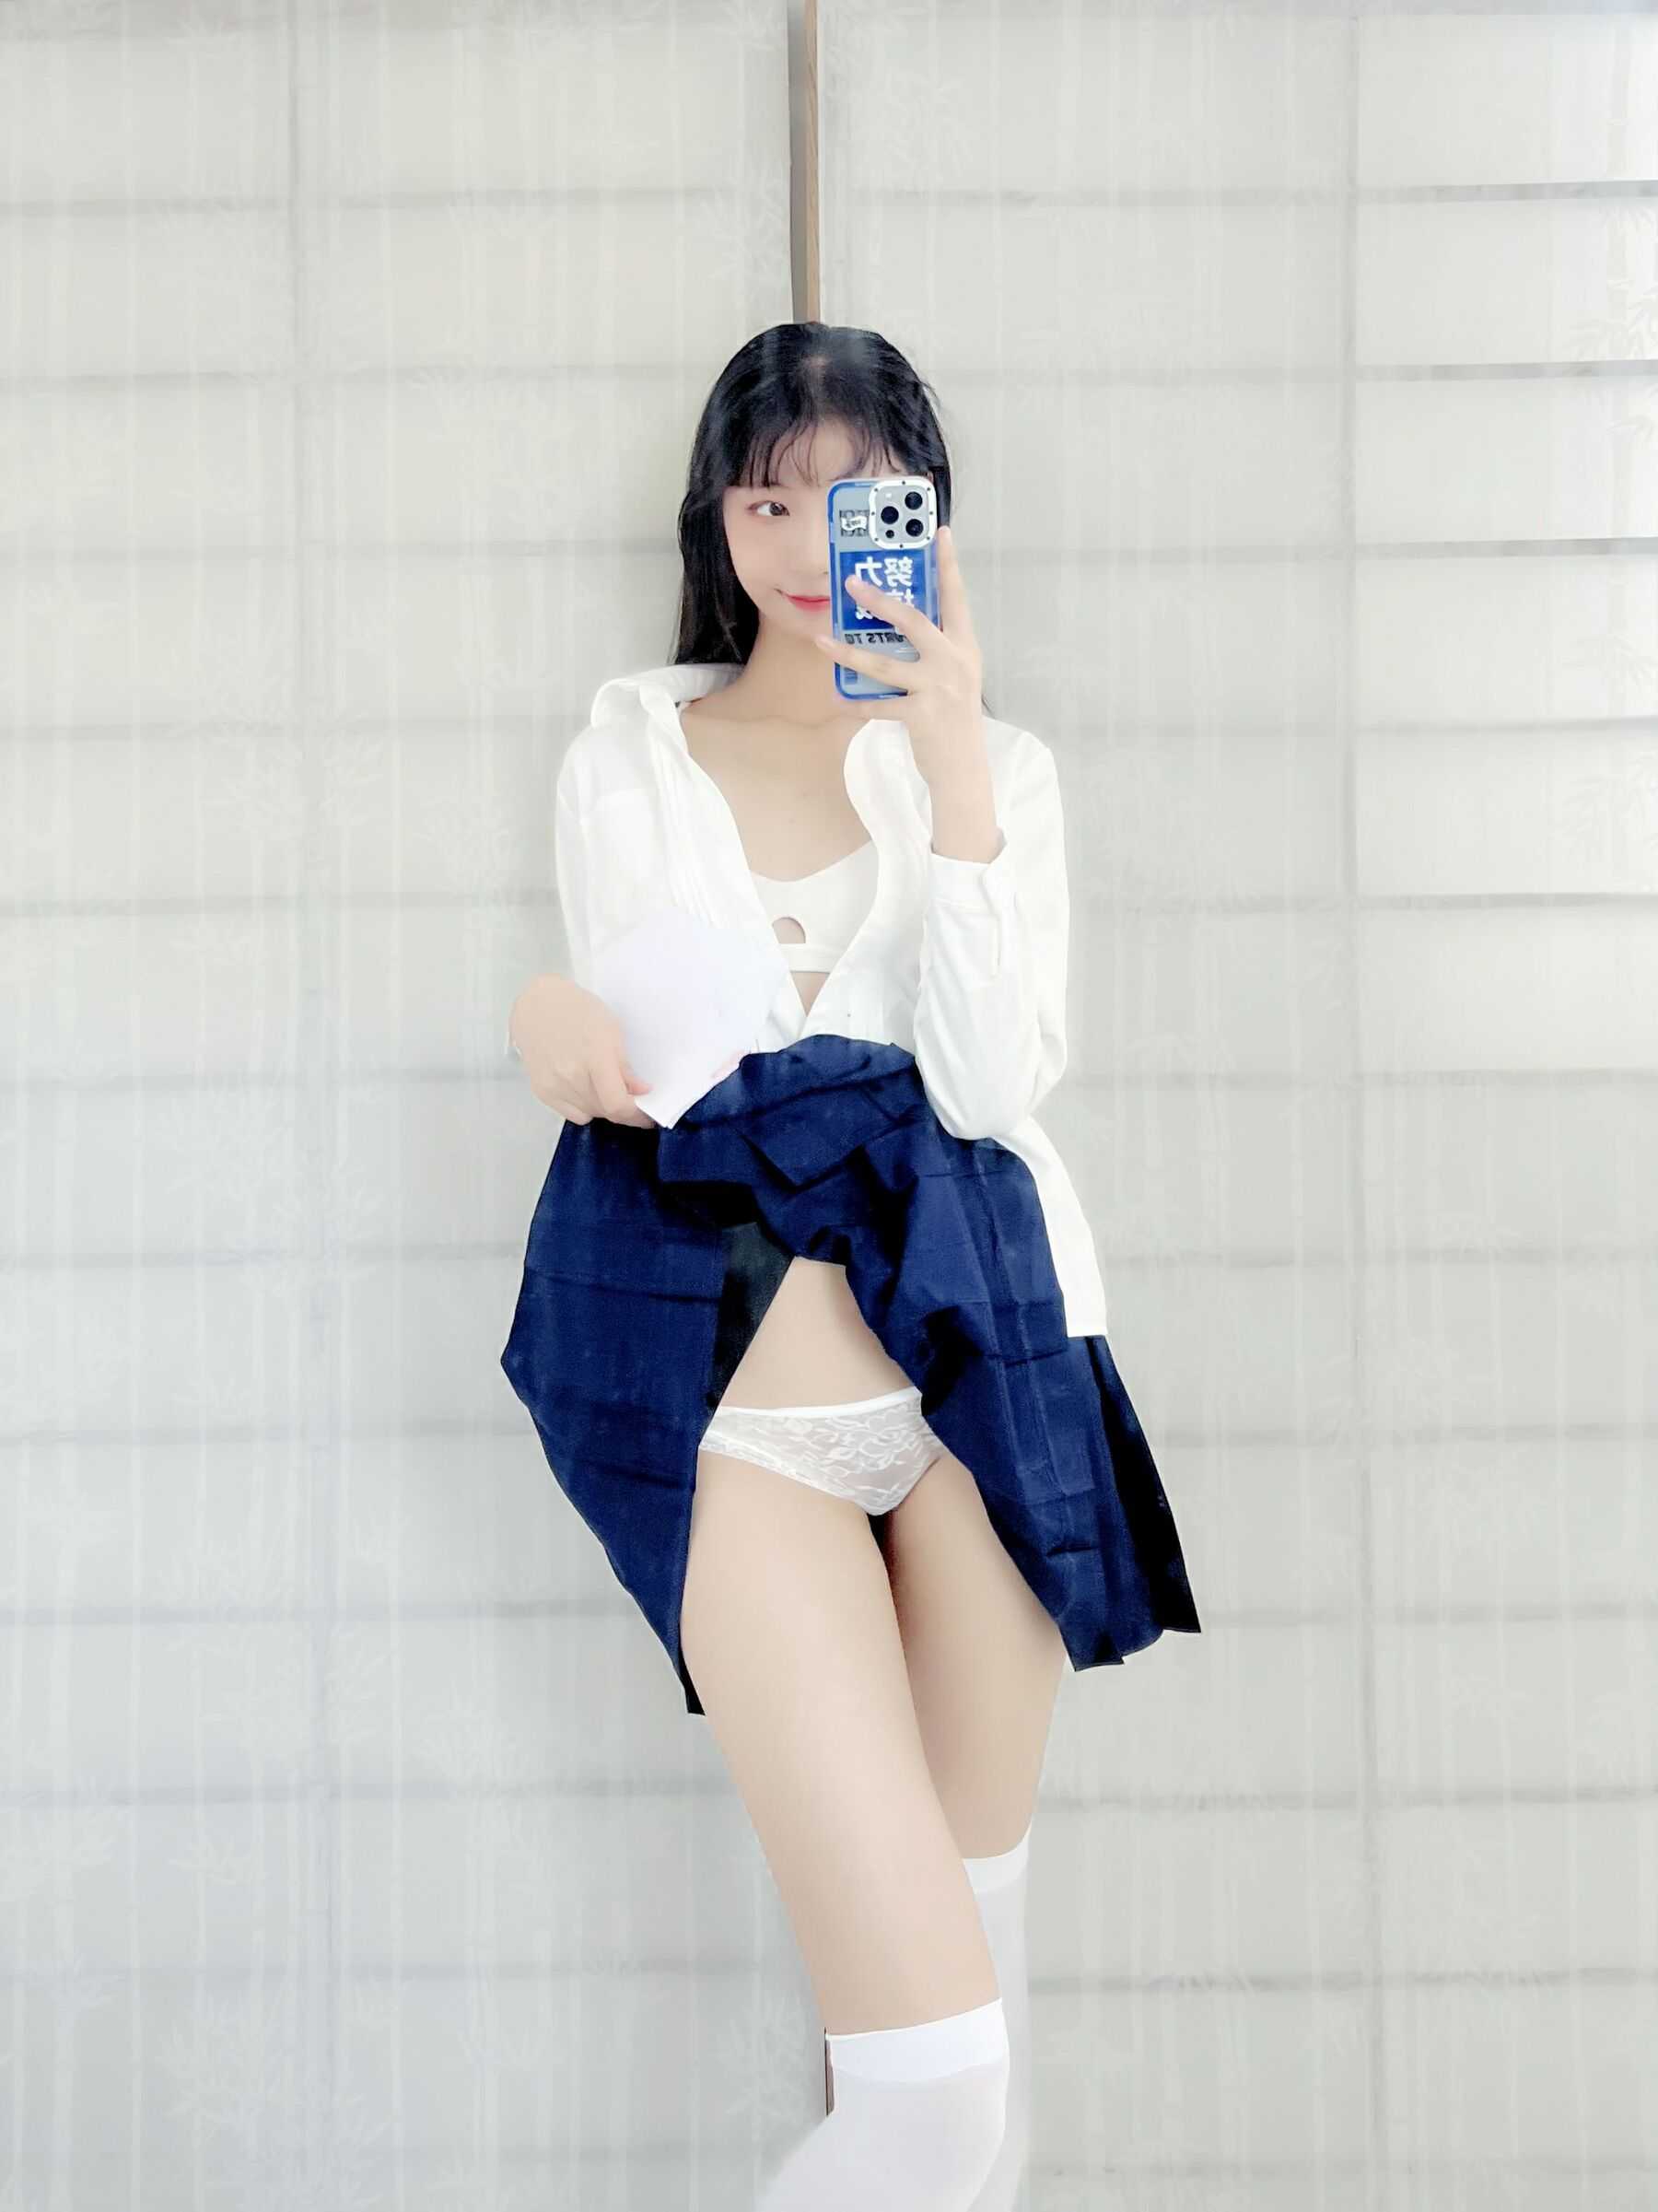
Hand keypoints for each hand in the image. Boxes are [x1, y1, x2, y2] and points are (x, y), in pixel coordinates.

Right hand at [509, 974, 656, 1127]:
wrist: (538, 1007)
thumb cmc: (579, 1012)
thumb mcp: (612, 1031)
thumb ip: (625, 1067)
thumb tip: (641, 1092)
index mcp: (594, 1057)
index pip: (617, 1104)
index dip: (636, 1115)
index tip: (646, 1115)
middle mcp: (571, 1076)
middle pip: (605, 1111)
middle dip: (623, 1109)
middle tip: (631, 1098)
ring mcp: (554, 1086)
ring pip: (590, 1114)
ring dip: (604, 1107)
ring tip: (605, 1086)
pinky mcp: (542, 1092)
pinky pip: (572, 1114)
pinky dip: (585, 1107)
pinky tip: (586, 1088)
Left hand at [812, 524, 985, 785]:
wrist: (965, 766)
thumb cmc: (955, 715)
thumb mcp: (956, 674)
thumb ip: (937, 646)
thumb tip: (898, 619)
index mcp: (964, 646)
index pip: (956, 597)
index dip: (948, 565)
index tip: (940, 533)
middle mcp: (953, 661)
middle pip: (913, 620)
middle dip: (879, 600)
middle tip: (851, 583)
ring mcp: (937, 688)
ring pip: (884, 664)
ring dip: (849, 653)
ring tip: (823, 641)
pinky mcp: (920, 715)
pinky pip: (878, 705)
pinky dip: (856, 704)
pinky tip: (838, 699)